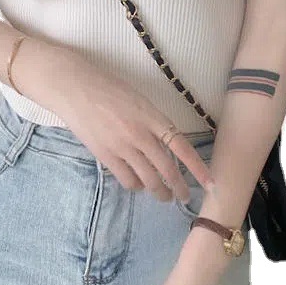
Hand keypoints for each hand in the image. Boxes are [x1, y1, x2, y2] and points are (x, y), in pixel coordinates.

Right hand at [16, 39, 212, 203]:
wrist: (75, 87)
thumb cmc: (108, 87)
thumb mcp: (138, 100)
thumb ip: (152, 122)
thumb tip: (164, 144)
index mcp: (152, 116)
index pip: (181, 146)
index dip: (197, 167)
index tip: (210, 182)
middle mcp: (140, 134)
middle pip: (166, 169)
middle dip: (179, 187)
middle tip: (184, 197)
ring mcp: (122, 147)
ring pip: (148, 179)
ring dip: (159, 191)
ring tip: (163, 196)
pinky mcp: (105, 156)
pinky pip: (127, 179)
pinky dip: (136, 186)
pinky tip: (138, 185)